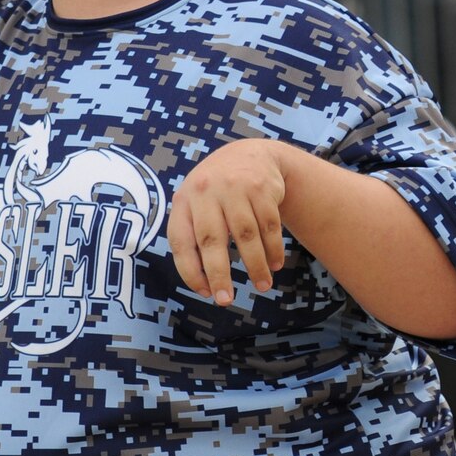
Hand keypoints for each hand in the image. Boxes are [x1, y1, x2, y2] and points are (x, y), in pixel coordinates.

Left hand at [168, 139, 288, 305]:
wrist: (251, 155)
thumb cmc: (216, 193)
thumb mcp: (196, 203)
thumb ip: (194, 235)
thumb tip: (202, 282)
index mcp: (183, 200)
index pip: (180, 240)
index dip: (190, 270)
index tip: (204, 292)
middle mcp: (206, 192)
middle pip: (211, 240)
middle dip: (219, 274)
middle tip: (225, 300)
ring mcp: (234, 188)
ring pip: (245, 236)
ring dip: (255, 266)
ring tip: (262, 286)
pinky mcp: (262, 188)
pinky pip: (269, 226)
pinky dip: (273, 250)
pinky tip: (275, 265)